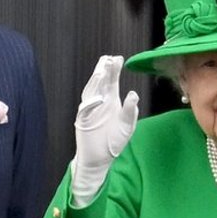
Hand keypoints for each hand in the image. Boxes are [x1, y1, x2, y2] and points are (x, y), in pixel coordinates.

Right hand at [69, 54, 138, 206]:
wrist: (100, 159)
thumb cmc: (114, 142)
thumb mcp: (127, 126)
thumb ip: (130, 111)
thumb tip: (133, 94)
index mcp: (111, 101)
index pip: (111, 81)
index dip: (113, 70)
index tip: (118, 58)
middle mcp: (99, 103)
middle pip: (100, 83)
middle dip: (104, 71)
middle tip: (109, 59)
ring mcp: (90, 111)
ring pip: (91, 92)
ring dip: (96, 82)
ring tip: (102, 71)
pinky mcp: (83, 122)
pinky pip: (85, 110)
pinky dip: (91, 104)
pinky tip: (99, 98)